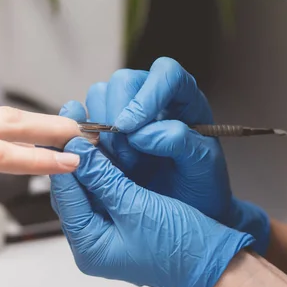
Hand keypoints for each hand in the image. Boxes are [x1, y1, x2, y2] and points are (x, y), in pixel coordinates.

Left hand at [50, 137, 253, 286]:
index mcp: (89, 247)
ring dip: (90, 161)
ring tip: (88, 131)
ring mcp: (107, 233)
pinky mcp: (122, 222)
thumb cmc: (180, 245)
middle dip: (75, 159)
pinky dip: (105, 170)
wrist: (215, 262)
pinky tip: (107, 148)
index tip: (65, 132)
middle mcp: (93, 242)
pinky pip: (105, 191)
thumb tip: (77, 151)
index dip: (64, 161)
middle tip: (74, 127)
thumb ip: (103, 177)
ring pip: (88, 189)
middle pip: (73, 192)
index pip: (64, 196)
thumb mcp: (137, 206)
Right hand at [81, 57, 269, 254]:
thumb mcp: (202, 167)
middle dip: (117, 116)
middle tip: (126, 155)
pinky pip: (84, 120)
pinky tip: (104, 165)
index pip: (166, 74)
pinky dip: (87, 141)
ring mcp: (126, 112)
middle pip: (123, 81)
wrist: (187, 212)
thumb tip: (142, 132)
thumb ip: (180, 142)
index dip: (146, 95)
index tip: (132, 127)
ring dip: (101, 130)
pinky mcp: (104, 129)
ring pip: (99, 96)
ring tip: (120, 164)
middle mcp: (152, 98)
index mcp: (184, 99)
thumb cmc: (200, 187)